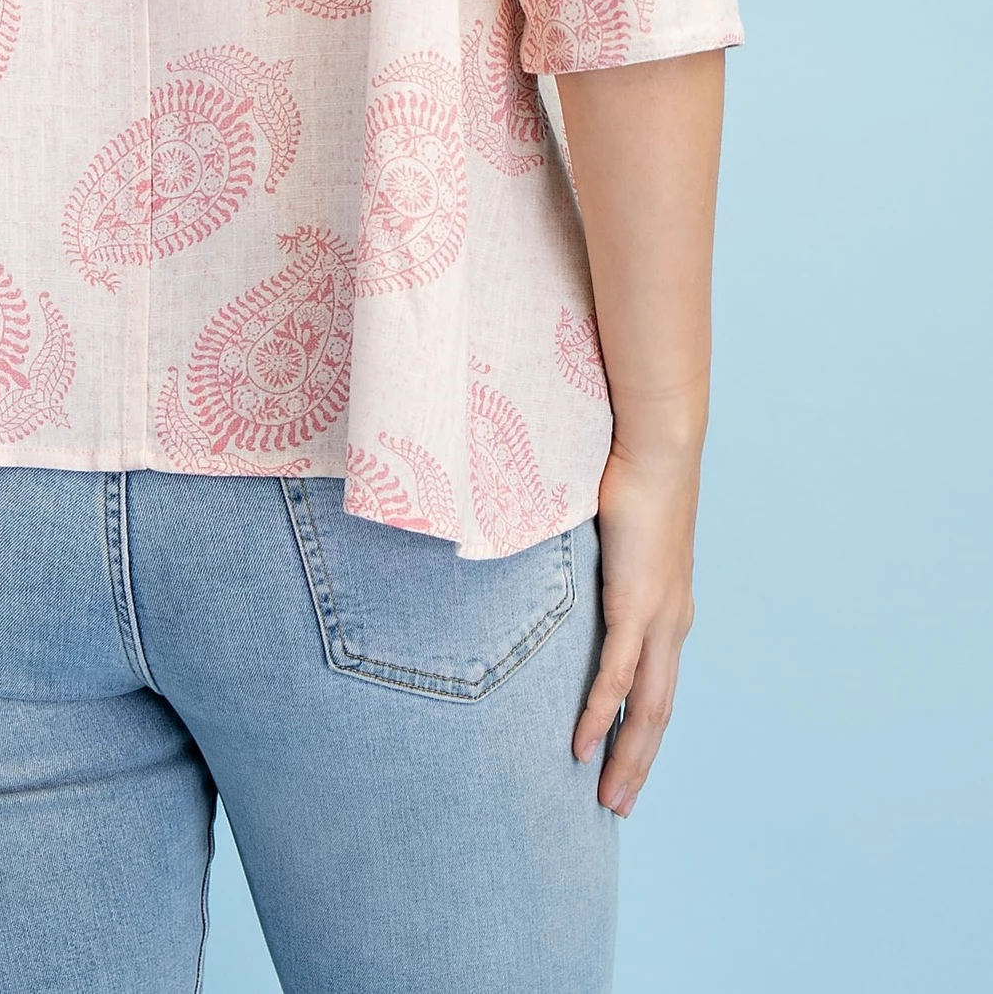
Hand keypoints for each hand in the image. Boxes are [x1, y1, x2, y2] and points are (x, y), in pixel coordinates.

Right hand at [573, 440, 699, 816]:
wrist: (658, 450)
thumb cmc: (635, 479)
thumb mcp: (620, 534)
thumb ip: (607, 561)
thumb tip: (581, 565)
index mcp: (671, 609)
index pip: (660, 685)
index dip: (644, 731)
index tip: (626, 764)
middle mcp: (673, 623)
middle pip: (659, 712)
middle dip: (639, 762)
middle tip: (618, 804)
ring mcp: (659, 618)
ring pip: (646, 707)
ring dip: (626, 755)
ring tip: (606, 795)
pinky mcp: (637, 605)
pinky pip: (617, 674)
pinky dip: (599, 713)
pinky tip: (580, 743)